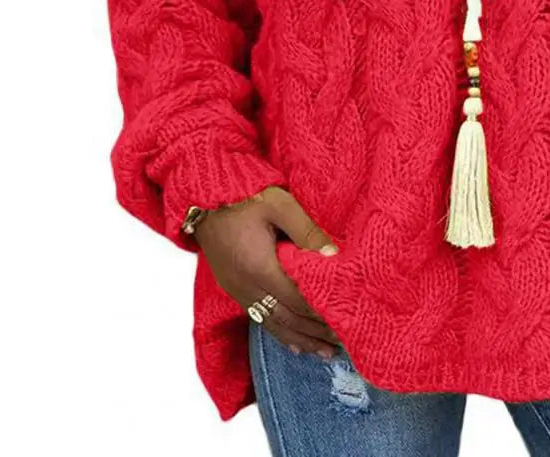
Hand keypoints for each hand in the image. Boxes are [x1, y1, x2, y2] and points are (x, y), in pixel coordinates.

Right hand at [194, 186, 340, 357]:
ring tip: (324, 352)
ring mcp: (238, 290)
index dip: (321, 315)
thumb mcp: (280, 205)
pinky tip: (294, 343)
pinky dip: (280, 333)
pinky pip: (259, 318)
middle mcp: (247, 286)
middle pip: (287, 319)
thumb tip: (333, 255)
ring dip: (300, 340)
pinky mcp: (233, 288)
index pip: (298, 300)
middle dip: (315, 334)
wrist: (204, 198)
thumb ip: (307, 231)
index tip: (344, 324)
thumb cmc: (244, 196)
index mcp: (261, 268)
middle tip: (341, 345)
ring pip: (273, 324)